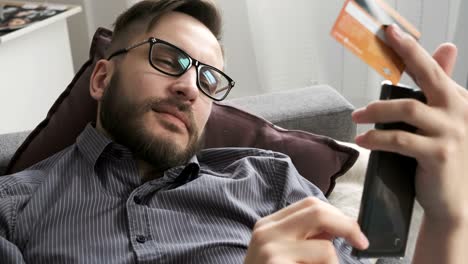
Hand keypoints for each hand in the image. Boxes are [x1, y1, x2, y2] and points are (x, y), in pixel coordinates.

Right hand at [244, 197, 368, 263]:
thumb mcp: (282, 252)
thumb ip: (306, 237)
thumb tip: (340, 228)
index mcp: (269, 224)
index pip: (310, 204)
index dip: (337, 214)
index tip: (354, 232)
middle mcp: (267, 231)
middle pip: (318, 212)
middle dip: (347, 226)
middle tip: (361, 243)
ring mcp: (270, 250)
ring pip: (325, 248)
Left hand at [352, 24, 467, 226]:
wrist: (456, 203)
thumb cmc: (445, 159)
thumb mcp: (445, 123)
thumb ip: (440, 90)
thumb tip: (446, 48)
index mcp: (460, 101)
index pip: (434, 70)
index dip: (412, 50)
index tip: (392, 33)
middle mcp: (461, 111)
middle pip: (430, 75)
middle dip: (407, 53)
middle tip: (385, 39)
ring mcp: (452, 132)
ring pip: (407, 109)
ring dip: (376, 110)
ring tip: (357, 117)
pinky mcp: (439, 154)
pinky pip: (399, 139)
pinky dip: (377, 138)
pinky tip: (363, 141)